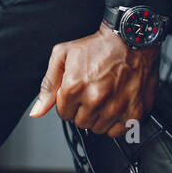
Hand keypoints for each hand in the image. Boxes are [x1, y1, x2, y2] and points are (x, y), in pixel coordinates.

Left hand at [28, 23, 159, 136]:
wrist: (131, 40)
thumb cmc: (99, 46)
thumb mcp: (63, 55)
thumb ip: (48, 85)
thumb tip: (37, 111)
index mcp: (74, 87)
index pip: (63, 114)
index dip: (70, 102)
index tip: (78, 92)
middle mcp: (95, 99)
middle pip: (81, 123)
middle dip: (83, 110)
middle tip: (93, 92)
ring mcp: (115, 108)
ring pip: (98, 129)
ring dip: (99, 116)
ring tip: (105, 97)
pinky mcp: (133, 113)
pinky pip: (117, 132)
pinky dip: (116, 123)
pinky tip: (116, 105)